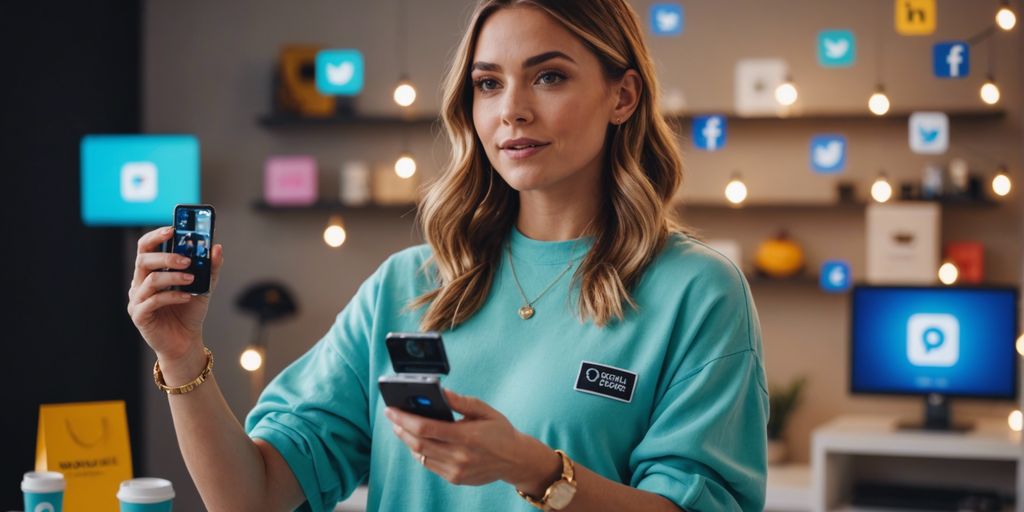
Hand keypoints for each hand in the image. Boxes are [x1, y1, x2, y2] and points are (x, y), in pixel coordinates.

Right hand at [127, 226, 223, 361]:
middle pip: (144, 260)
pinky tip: (187, 297)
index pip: (145, 246)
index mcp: (151, 271)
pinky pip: (152, 301)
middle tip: (187, 260)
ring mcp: (137, 300)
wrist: (186, 341)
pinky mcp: (139, 316)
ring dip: (173, 277)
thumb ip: (210, 268)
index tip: (173, 229)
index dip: (156, 236)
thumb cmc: (190, 311)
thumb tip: (216, 247)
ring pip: (149, 280)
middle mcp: (139, 283)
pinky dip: (172, 296)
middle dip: (167, 257)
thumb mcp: (204, 287)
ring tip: (192, 279)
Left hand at [384, 389, 559, 488]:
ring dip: (407, 440)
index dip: (404, 418)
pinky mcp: (455, 479)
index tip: (391, 409)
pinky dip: (420, 451)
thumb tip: (439, 391)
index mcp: (467, 436)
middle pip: (418, 443)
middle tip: (392, 417)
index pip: (426, 428)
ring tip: (401, 427)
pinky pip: (429, 465)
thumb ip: (460, 401)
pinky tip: (417, 441)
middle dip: (401, 428)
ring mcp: (456, 471)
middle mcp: (459, 456)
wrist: (515, 460)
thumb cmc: (500, 431)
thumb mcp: (484, 410)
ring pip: (421, 455)